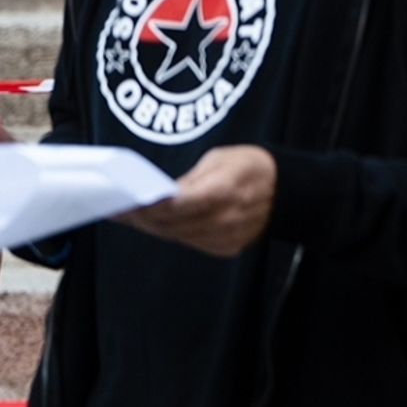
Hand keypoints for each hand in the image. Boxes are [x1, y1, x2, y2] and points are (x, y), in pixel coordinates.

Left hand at [120, 145, 276, 256]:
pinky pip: (192, 242)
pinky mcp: (228, 248)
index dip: (148, 206)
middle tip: (117, 212)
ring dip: (153, 228)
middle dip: (142, 218)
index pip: (176, 205)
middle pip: (172, 224)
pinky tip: (157, 224)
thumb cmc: (252, 166)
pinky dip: (173, 233)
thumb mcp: (220, 159)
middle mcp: (226, 219)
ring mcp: (228, 237)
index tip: (124, 203)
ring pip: (177, 236)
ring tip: (131, 218)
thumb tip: (160, 196)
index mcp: (224, 191)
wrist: (289, 190)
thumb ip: (189, 180)